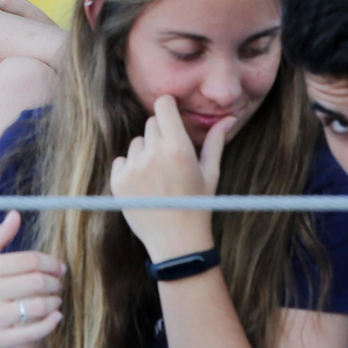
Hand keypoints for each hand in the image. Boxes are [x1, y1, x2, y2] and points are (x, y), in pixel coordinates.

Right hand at [0, 212, 63, 347]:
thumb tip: (15, 215)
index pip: (29, 260)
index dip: (50, 263)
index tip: (59, 267)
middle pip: (36, 282)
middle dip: (55, 282)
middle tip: (58, 284)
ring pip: (37, 306)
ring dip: (54, 302)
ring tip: (55, 301)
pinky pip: (32, 332)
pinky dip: (50, 324)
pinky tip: (55, 317)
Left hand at [109, 95, 231, 260]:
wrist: (177, 242)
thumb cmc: (198, 205)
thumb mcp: (211, 173)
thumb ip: (215, 141)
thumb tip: (229, 117)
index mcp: (179, 148)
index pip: (163, 105)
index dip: (167, 108)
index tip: (171, 115)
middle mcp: (154, 155)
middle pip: (151, 123)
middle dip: (161, 134)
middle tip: (171, 158)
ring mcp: (134, 168)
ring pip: (136, 143)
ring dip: (146, 152)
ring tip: (159, 176)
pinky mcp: (118, 181)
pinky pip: (121, 160)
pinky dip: (130, 168)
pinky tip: (145, 185)